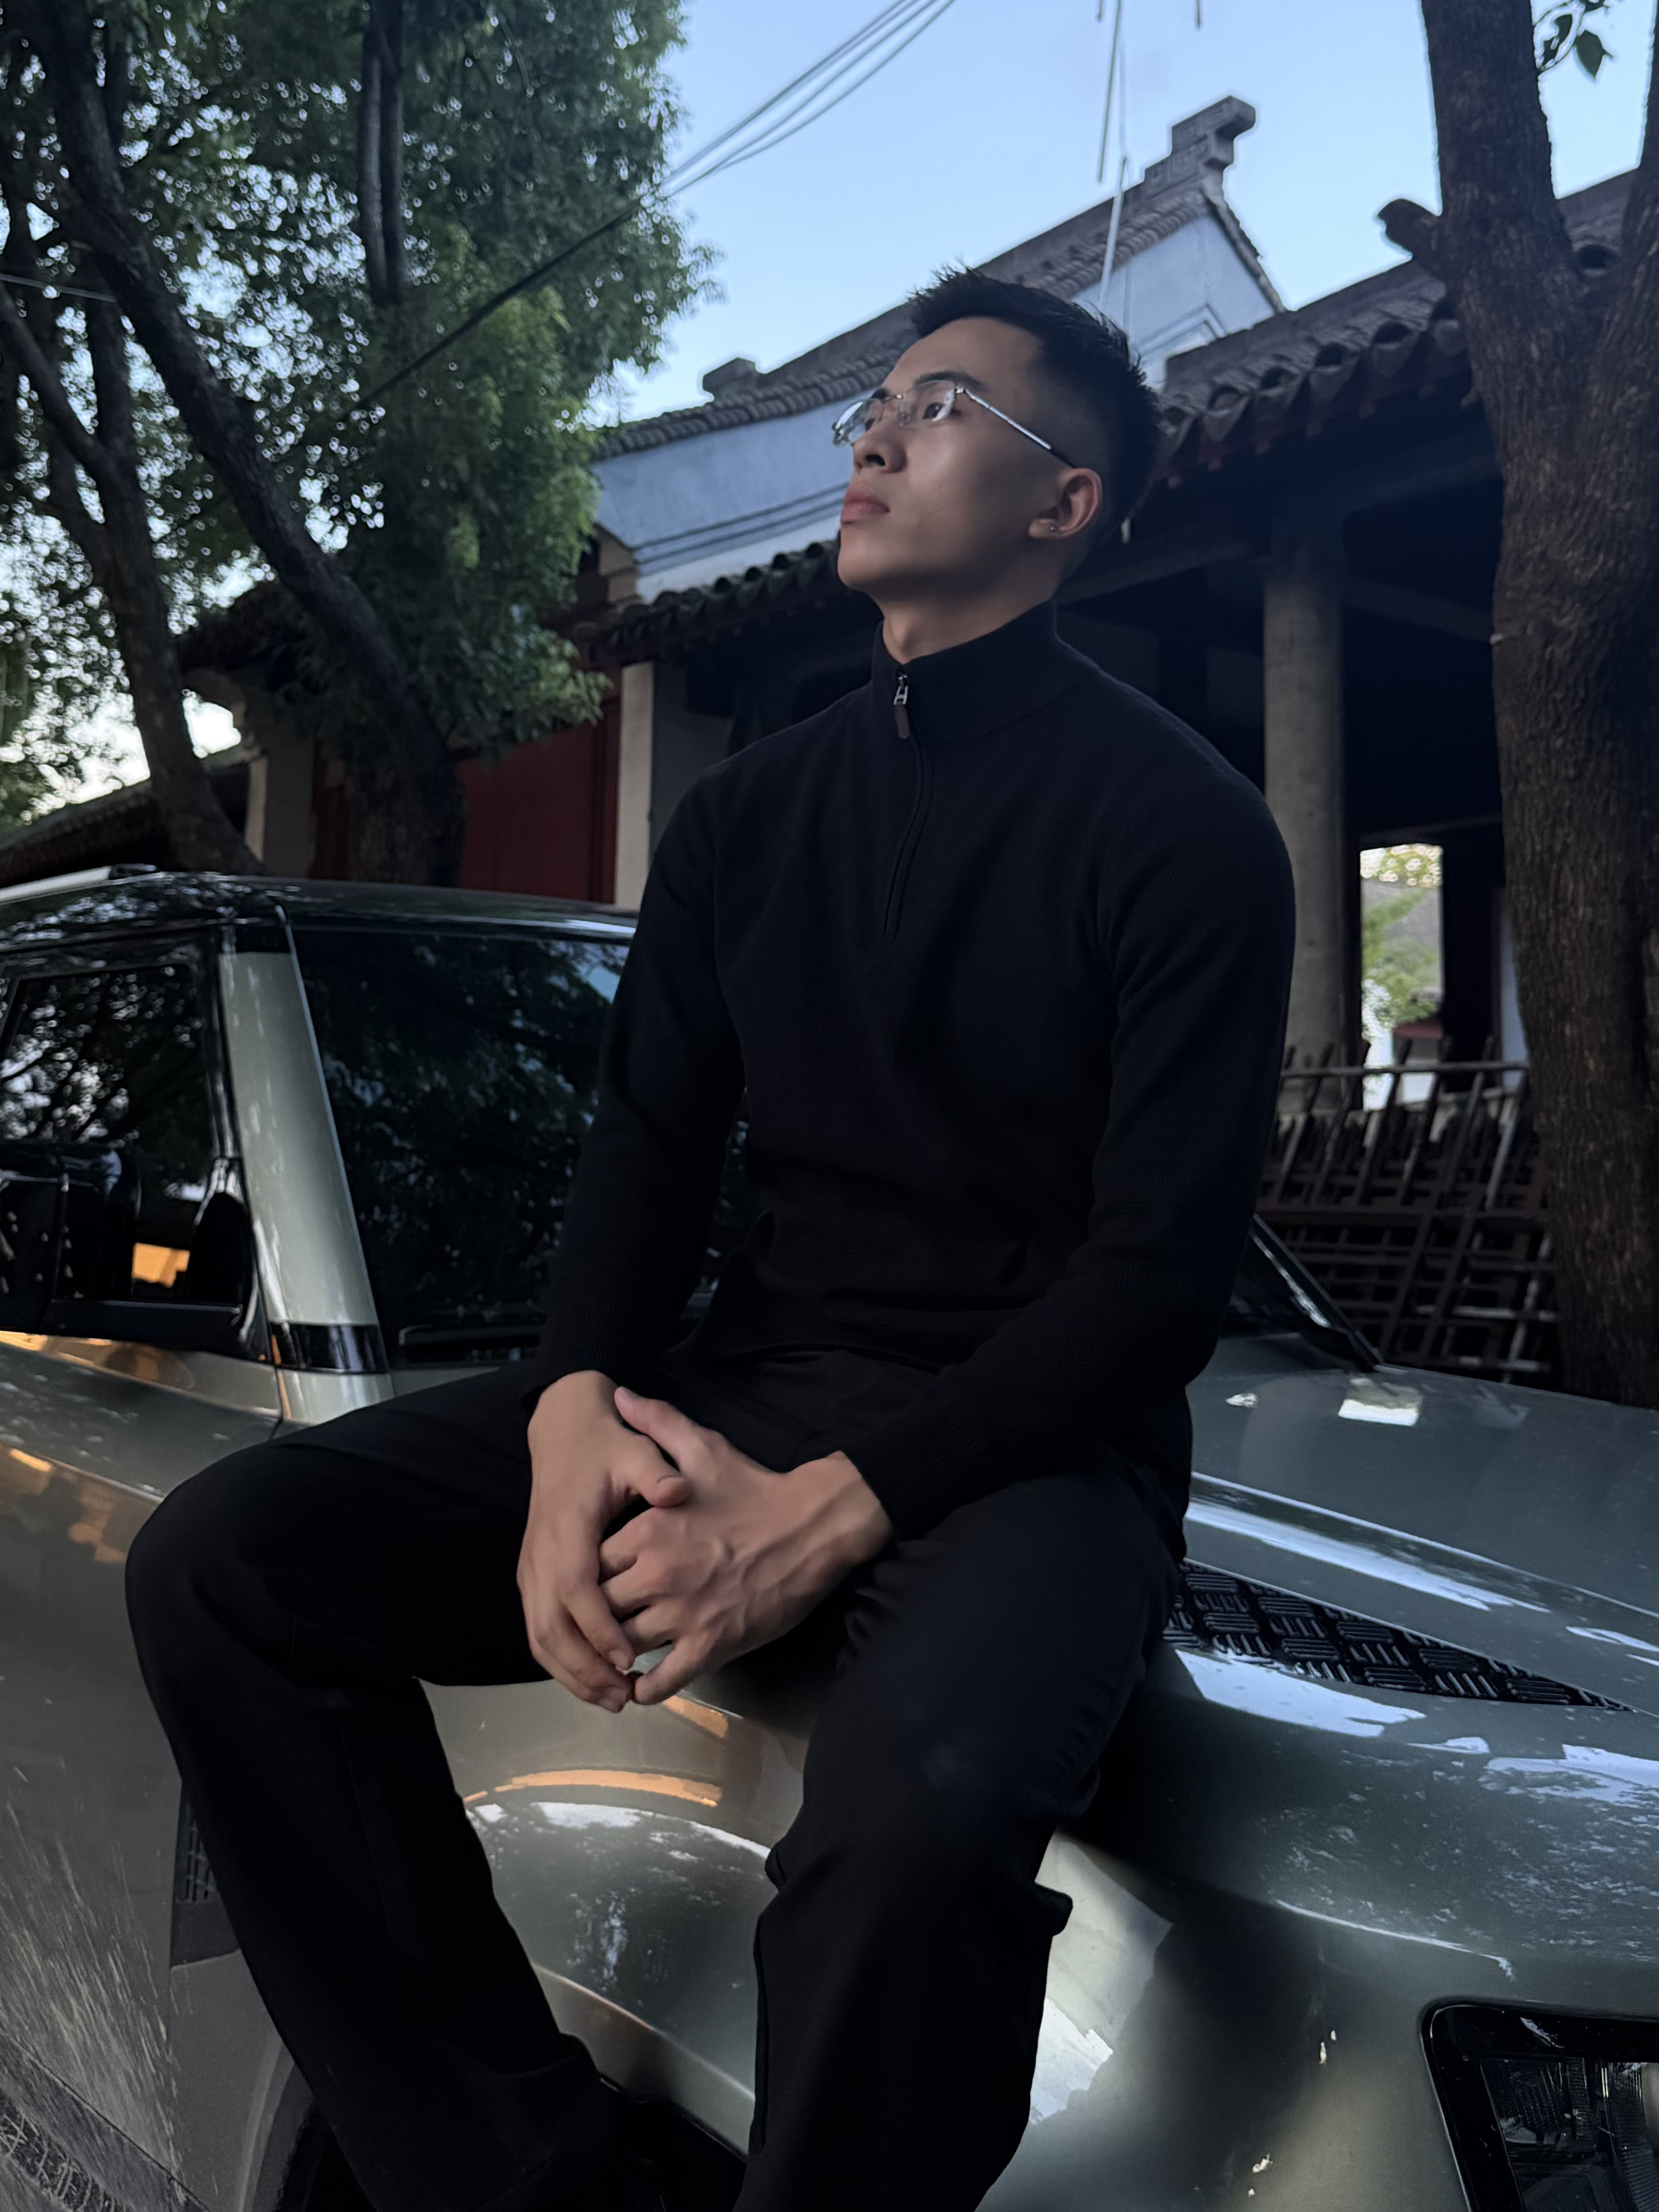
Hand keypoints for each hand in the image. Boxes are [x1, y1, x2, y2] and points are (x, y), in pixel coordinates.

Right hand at [520, 1371, 692, 1711]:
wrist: (565, 1434)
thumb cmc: (607, 1447)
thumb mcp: (636, 1451)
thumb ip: (656, 1473)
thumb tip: (677, 1492)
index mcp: (568, 1527)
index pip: (576, 1590)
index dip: (601, 1629)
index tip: (631, 1659)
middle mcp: (542, 1553)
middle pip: (551, 1626)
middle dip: (585, 1668)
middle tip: (623, 1697)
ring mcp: (533, 1567)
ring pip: (540, 1635)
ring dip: (572, 1672)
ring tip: (611, 1699)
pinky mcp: (534, 1576)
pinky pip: (539, 1628)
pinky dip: (561, 1659)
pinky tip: (592, 1678)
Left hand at [596, 1386, 892, 1705]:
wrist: (814, 1526)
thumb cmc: (755, 1488)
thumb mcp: (704, 1447)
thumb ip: (657, 1422)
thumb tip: (620, 1395)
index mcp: (649, 1528)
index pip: (590, 1562)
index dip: (585, 1574)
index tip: (590, 1578)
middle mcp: (659, 1574)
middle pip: (600, 1608)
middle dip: (594, 1617)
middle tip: (593, 1623)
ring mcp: (685, 1613)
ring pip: (625, 1646)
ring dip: (614, 1654)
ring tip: (608, 1659)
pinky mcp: (712, 1645)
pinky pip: (664, 1680)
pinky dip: (646, 1689)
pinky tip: (640, 1687)